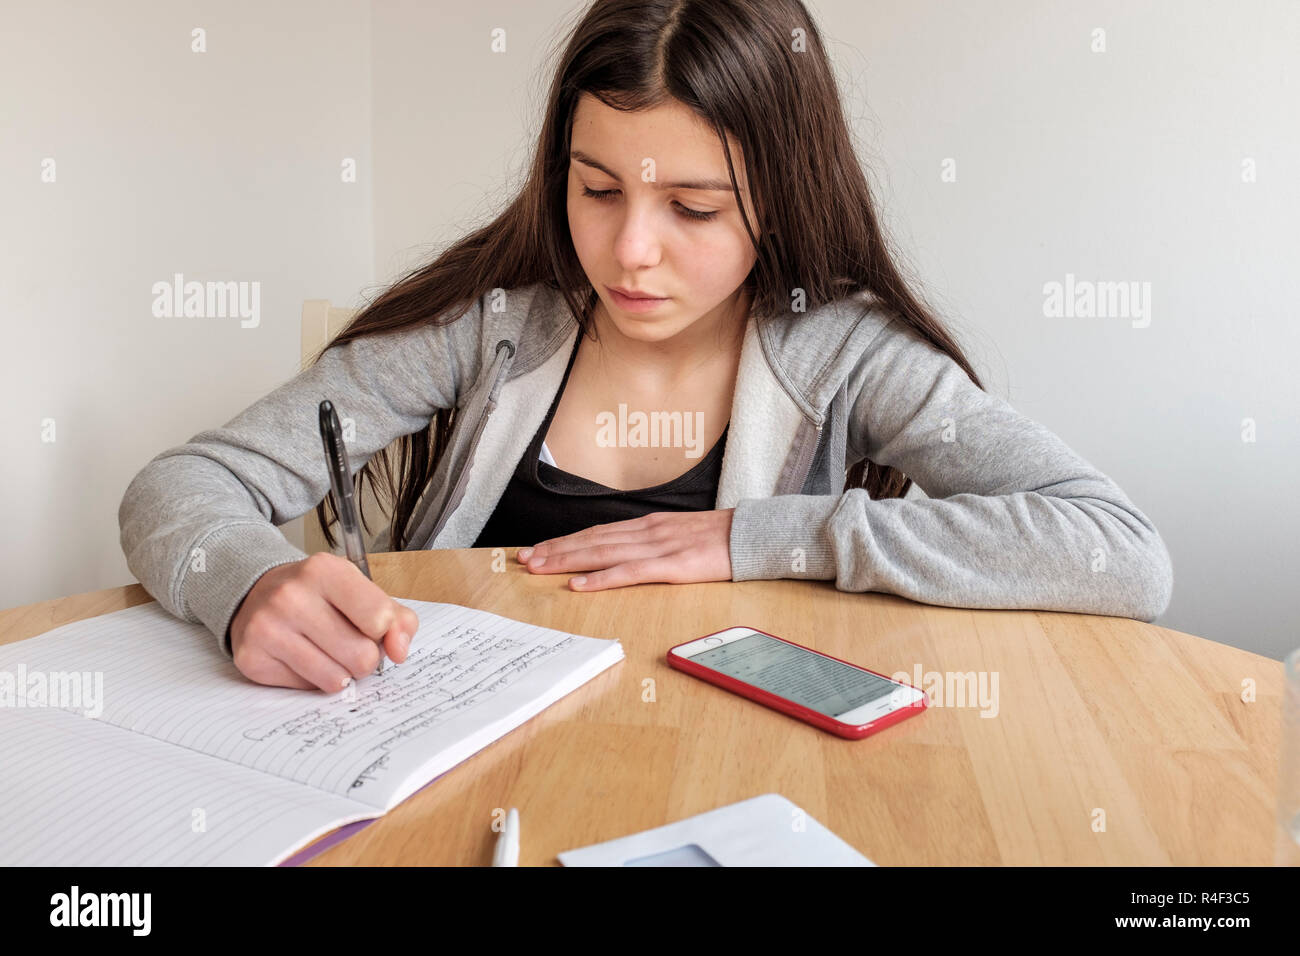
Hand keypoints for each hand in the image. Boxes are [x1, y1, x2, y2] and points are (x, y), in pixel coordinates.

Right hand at [229, 552, 419, 690]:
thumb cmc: (318, 595)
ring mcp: (267, 628)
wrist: (256, 594)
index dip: (385, 632)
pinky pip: (306, 689)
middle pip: (361, 655)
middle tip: (350, 645)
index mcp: (325, 571)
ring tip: (328, 653)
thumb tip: (400, 651)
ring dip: (341, 673)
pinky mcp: (251, 658)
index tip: (373, 628)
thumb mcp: (359, 591)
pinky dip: (312, 680)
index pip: (380, 618)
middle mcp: (291, 596)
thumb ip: (395, 618)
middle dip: (364, 658)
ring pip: (335, 678)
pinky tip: (302, 658)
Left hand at [515, 509, 734, 590]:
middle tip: (523, 559)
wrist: (754, 535)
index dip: (565, 541)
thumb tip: (628, 552)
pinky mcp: (672, 566)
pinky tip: (579, 584)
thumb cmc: (721, 539)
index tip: (538, 549)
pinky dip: (600, 578)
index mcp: (648, 525)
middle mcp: (646, 532)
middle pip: (591, 540)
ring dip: (566, 561)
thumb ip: (655, 541)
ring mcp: (658, 547)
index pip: (597, 532)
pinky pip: (629, 572)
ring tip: (538, 568)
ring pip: (602, 552)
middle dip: (555, 550)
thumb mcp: (682, 533)